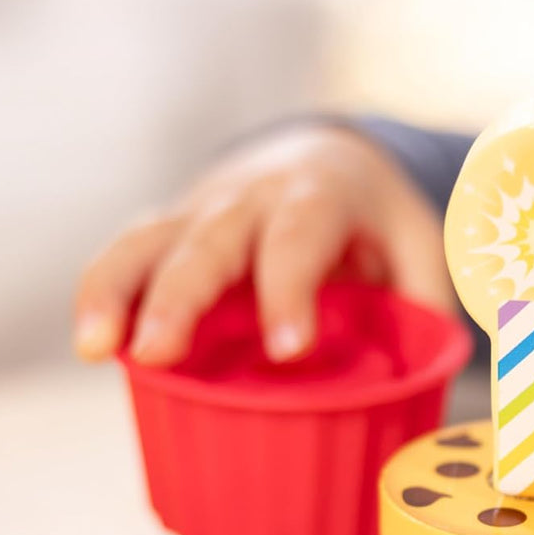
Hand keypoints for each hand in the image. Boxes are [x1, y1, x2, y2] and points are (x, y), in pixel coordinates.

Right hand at [74, 125, 450, 364]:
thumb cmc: (376, 220)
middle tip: (162, 351)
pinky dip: (103, 292)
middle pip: (209, 238)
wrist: (325, 156)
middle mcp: (251, 197)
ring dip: (114, 289)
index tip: (290, 348)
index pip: (299, 233)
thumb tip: (440, 378)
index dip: (289, 286)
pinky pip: (129, 255)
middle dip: (182, 295)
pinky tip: (93, 342)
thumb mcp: (421, 246)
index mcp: (320, 194)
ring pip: (147, 238)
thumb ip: (428, 301)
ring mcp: (202, 212)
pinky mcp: (172, 234)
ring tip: (96, 347)